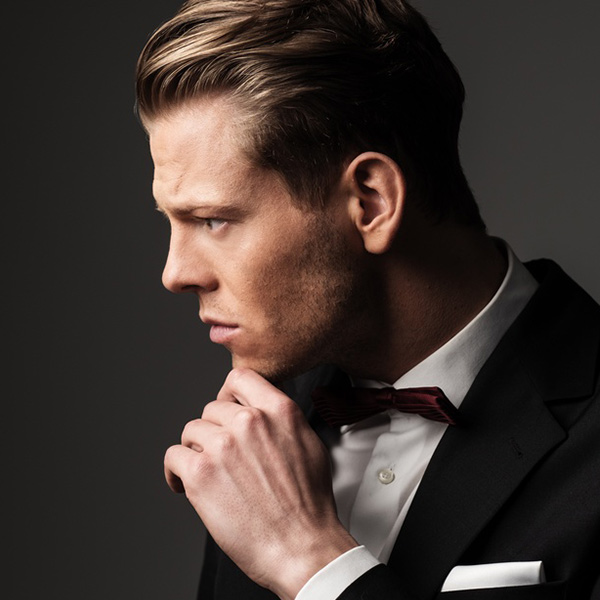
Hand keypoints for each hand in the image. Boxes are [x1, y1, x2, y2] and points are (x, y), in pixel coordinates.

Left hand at [164, 368, 357, 599]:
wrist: (301, 546)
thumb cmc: (308, 504)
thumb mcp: (309, 444)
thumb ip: (283, 420)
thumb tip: (263, 413)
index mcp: (278, 411)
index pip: (240, 377)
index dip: (228, 393)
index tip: (226, 407)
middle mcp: (249, 421)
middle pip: (212, 408)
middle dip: (214, 430)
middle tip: (221, 454)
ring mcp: (223, 445)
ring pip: (192, 431)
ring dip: (196, 450)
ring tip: (206, 472)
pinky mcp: (200, 474)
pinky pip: (174, 456)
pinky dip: (175, 471)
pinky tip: (185, 484)